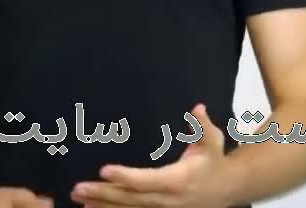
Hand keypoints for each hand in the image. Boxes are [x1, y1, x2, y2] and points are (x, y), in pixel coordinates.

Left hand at [71, 104, 234, 207]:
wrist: (227, 189)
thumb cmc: (214, 161)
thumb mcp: (213, 141)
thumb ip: (202, 126)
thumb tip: (197, 108)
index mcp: (178, 180)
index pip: (146, 180)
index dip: (124, 176)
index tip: (103, 170)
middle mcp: (167, 199)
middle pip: (130, 198)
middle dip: (103, 193)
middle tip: (78, 187)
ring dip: (102, 205)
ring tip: (79, 198)